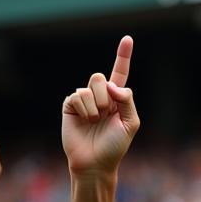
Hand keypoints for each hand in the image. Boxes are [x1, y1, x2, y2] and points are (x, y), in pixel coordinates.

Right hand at [62, 36, 139, 176]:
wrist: (95, 162)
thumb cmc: (115, 146)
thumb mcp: (130, 124)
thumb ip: (127, 101)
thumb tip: (112, 84)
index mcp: (117, 99)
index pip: (120, 73)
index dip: (123, 55)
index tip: (128, 38)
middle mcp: (100, 96)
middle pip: (100, 77)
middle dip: (105, 98)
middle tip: (105, 115)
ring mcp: (84, 100)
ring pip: (89, 86)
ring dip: (96, 106)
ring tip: (95, 121)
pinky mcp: (70, 105)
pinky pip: (78, 96)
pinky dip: (84, 110)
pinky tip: (84, 121)